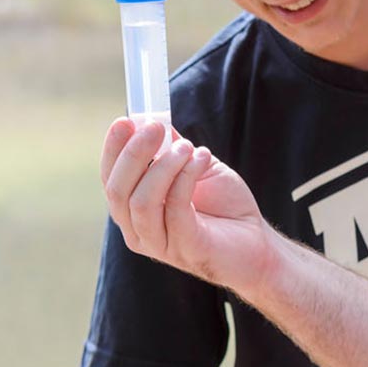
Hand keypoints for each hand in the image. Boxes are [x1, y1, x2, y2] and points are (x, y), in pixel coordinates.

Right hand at [99, 117, 276, 293]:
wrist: (256, 241)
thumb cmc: (224, 205)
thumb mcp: (194, 166)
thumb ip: (170, 147)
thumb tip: (151, 118)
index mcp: (133, 211)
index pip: (110, 180)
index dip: (113, 149)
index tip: (124, 121)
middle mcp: (138, 231)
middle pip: (117, 191)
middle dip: (133, 154)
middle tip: (154, 127)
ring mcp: (160, 244)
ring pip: (141, 202)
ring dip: (163, 166)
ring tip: (187, 146)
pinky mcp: (186, 248)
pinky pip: (175, 208)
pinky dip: (186, 177)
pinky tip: (202, 159)